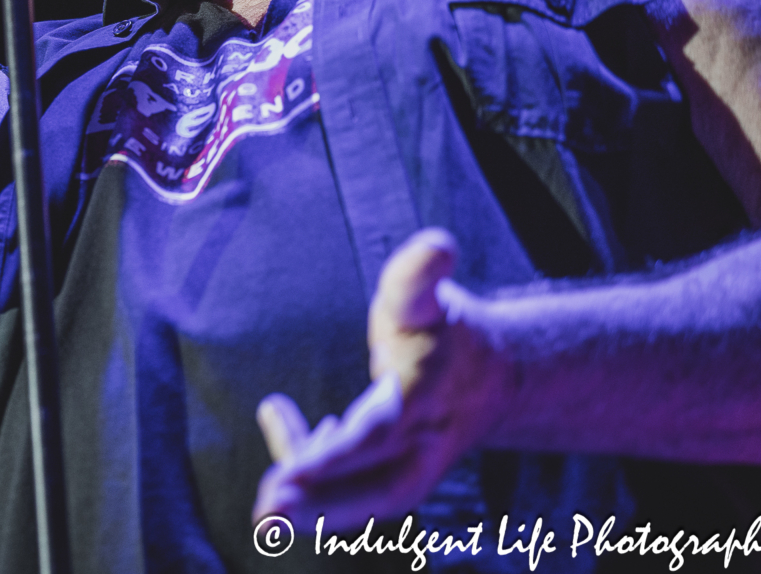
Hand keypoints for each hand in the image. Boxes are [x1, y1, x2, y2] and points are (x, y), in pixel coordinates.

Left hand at [252, 229, 516, 530]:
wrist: (495, 374)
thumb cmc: (445, 330)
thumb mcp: (428, 297)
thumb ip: (419, 275)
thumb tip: (438, 245)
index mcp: (425, 397)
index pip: (379, 433)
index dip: (335, 454)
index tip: (288, 471)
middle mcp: (425, 442)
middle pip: (378, 486)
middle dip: (322, 504)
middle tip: (264, 515)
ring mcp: (415, 465)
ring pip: (368, 500)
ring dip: (316, 510)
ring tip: (265, 515)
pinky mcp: (396, 474)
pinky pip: (356, 488)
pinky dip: (317, 472)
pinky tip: (280, 434)